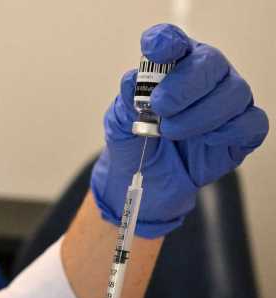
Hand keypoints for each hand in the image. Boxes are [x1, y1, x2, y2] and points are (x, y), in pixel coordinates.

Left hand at [91, 24, 267, 237]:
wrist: (143, 182)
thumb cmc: (134, 144)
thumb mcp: (119, 123)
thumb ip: (126, 101)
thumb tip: (132, 81)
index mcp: (171, 67)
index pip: (172, 42)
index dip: (165, 41)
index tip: (152, 49)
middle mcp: (204, 79)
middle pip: (210, 62)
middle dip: (185, 83)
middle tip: (160, 106)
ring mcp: (225, 104)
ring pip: (234, 92)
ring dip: (200, 113)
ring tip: (172, 131)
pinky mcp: (240, 133)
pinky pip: (251, 123)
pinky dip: (229, 130)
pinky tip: (205, 140)